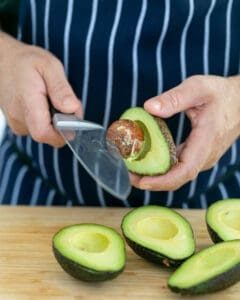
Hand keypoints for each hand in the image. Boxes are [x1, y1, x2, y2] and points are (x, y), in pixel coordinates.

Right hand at [0, 32, 81, 146]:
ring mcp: (17, 123)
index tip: (72, 116)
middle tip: (65, 101)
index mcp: (26, 103)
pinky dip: (47, 119)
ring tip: (52, 99)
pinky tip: (45, 104)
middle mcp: (18, 118)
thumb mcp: (49, 66)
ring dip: (56, 120)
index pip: (44, 134)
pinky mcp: (18, 125)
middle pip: (49, 135)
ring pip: (46, 133)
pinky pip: (39, 129)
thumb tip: (72, 109)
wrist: (4, 62)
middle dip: (64, 123)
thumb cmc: (26, 62)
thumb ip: (61, 89)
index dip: (63, 132)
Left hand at [131, 75, 239, 190]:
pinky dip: (164, 170)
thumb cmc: (221, 94)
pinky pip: (181, 168)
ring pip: (179, 175)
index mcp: (206, 141)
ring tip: (134, 172)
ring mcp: (204, 157)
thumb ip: (174, 98)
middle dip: (154, 182)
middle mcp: (206, 155)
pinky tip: (149, 163)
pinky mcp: (199, 155)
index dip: (163, 180)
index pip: (185, 170)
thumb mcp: (198, 88)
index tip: (143, 182)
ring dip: (157, 178)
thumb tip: (149, 108)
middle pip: (179, 178)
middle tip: (129, 176)